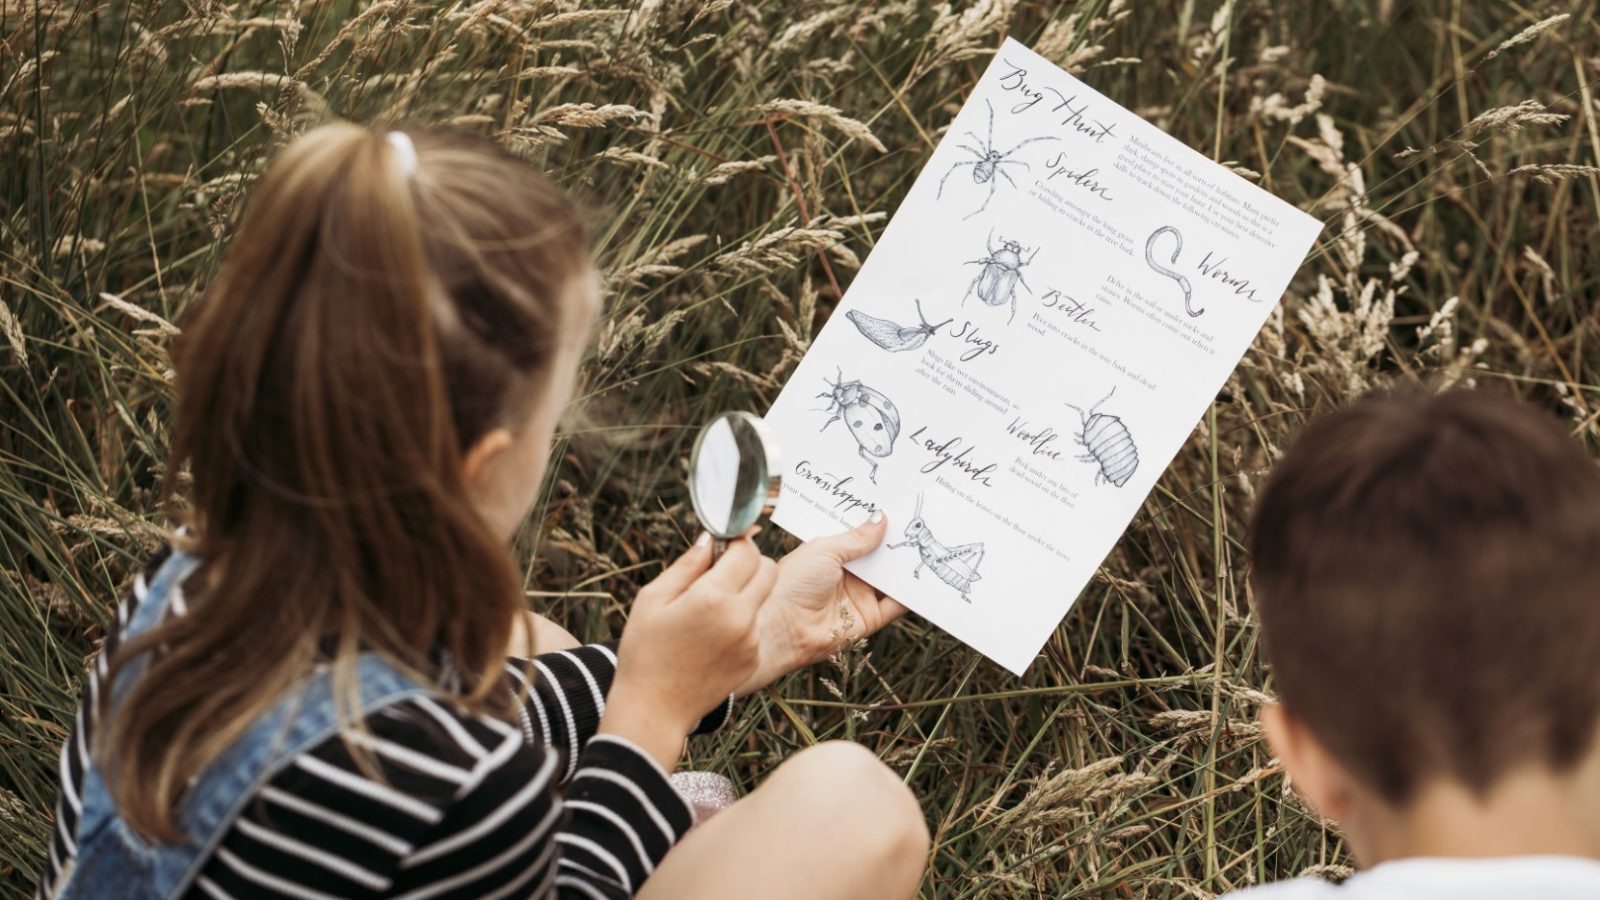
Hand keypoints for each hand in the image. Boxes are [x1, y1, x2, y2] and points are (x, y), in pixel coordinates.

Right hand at [601, 533, 776, 770]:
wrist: (654, 709)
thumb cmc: (645, 651)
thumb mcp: (653, 599)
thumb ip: (687, 565)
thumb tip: (710, 539)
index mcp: (713, 597)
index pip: (748, 551)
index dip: (737, 542)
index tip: (724, 544)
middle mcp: (740, 617)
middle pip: (769, 569)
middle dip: (750, 562)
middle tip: (723, 570)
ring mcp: (751, 640)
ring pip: (764, 597)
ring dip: (746, 592)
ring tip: (710, 608)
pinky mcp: (753, 658)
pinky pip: (756, 625)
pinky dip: (741, 621)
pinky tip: (712, 635)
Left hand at [735, 511, 907, 695]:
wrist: (783, 625)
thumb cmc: (794, 581)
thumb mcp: (826, 549)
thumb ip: (857, 537)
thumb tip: (882, 517)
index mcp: (832, 554)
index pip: (860, 537)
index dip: (877, 525)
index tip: (899, 508)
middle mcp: (847, 575)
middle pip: (879, 558)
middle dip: (897, 544)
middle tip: (921, 524)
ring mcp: (859, 596)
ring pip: (891, 580)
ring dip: (907, 567)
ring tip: (929, 546)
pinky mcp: (869, 619)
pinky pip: (896, 605)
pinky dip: (911, 595)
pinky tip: (925, 579)